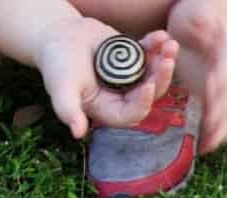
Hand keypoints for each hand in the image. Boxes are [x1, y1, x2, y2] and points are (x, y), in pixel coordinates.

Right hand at [36, 17, 177, 137]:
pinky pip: (149, 54)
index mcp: (111, 111)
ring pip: (154, 74)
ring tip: (170, 45)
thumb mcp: (60, 88)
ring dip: (164, 61)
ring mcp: (131, 78)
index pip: (133, 113)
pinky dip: (156, 45)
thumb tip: (77, 133)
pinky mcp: (133, 59)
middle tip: (167, 62)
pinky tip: (162, 35)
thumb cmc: (57, 66)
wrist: (57, 38)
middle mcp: (125, 97)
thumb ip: (68, 110)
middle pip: (150, 94)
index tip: (149, 86)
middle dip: (160, 79)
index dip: (143, 103)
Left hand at [169, 6, 226, 153]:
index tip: (210, 89)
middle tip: (208, 124)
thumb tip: (207, 23)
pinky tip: (207, 146)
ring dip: (223, 128)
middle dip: (222, 111)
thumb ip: (200, 21)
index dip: (222, 79)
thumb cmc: (195, 21)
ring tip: (209, 142)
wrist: (205, 27)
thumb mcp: (194, 15)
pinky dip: (220, 134)